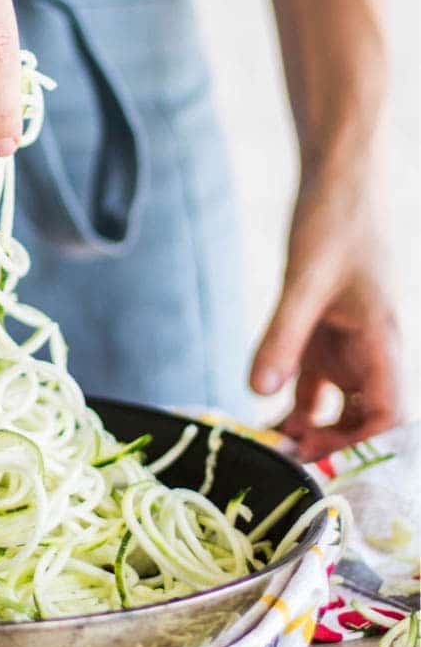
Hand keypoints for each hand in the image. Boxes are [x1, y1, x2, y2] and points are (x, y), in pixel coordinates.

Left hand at [250, 167, 400, 460]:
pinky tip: (262, 421)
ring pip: (336, 410)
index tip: (320, 464)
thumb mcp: (303, 282)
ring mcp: (348, 347)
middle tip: (281, 467)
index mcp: (383, 343)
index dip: (363, 449)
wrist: (338, 179)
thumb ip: (281, 337)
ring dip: (308, 434)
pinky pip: (314, 388)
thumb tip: (258, 392)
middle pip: (362, 423)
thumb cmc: (335, 221)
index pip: (389, 416)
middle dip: (329, 450)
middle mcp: (372, 353)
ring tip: (268, 451)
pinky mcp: (325, 337)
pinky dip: (292, 408)